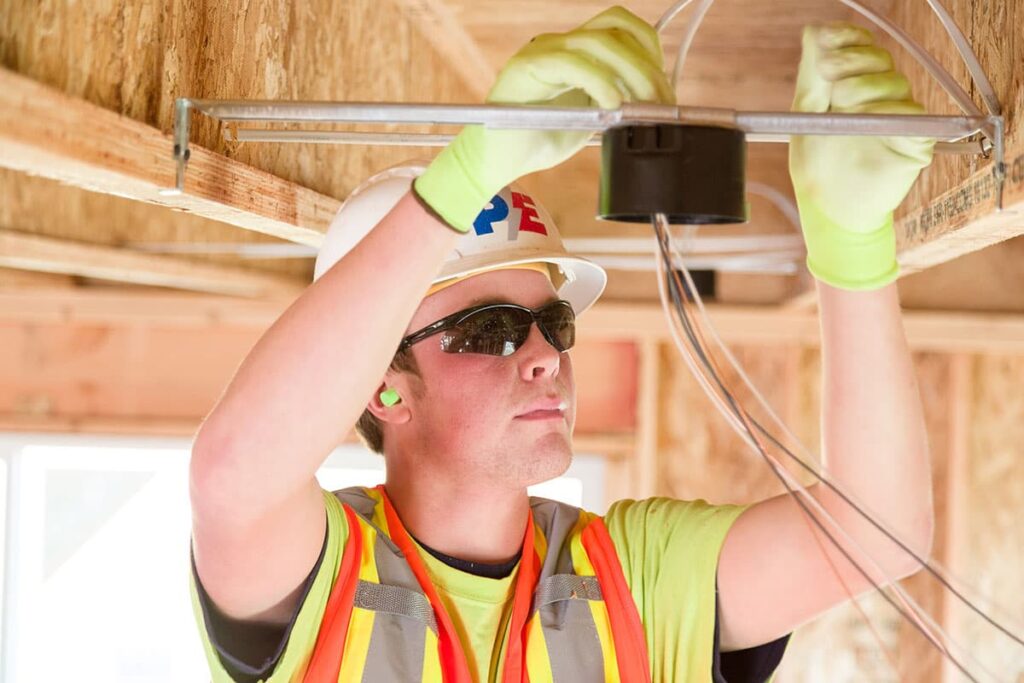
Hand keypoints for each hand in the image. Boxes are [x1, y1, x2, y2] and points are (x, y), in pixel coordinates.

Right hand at [416, 6, 673, 231]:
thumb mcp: (587, 121)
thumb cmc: (536, 143)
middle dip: (647, 67)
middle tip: (661, 104)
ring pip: (598, 41)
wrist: (494, 163)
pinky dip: (600, 84)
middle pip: (615, 29)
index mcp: (574, 52)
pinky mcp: (526, 68)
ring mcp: (541, 52)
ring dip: (630, 74)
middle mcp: (558, 44)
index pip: (621, 27)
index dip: (649, 50)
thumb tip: (652, 103)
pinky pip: (572, 64)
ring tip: (641, 107)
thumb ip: (613, 104)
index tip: (663, 88)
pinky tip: (611, 108)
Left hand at [789, 23, 934, 289]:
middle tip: (828, 71)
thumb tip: (812, 32)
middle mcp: (879, 97)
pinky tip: (868, 117)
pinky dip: (889, 111)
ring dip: (866, 85)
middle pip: (878, 59)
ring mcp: (899, 117)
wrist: (830, 210)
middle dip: (852, 59)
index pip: (860, 47)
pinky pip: (911, 114)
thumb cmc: (816, 169)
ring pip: (894, 82)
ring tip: (843, 101)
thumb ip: (811, 77)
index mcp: (853, 87)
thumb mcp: (805, 118)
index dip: (846, 38)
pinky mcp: (916, 140)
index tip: (824, 42)